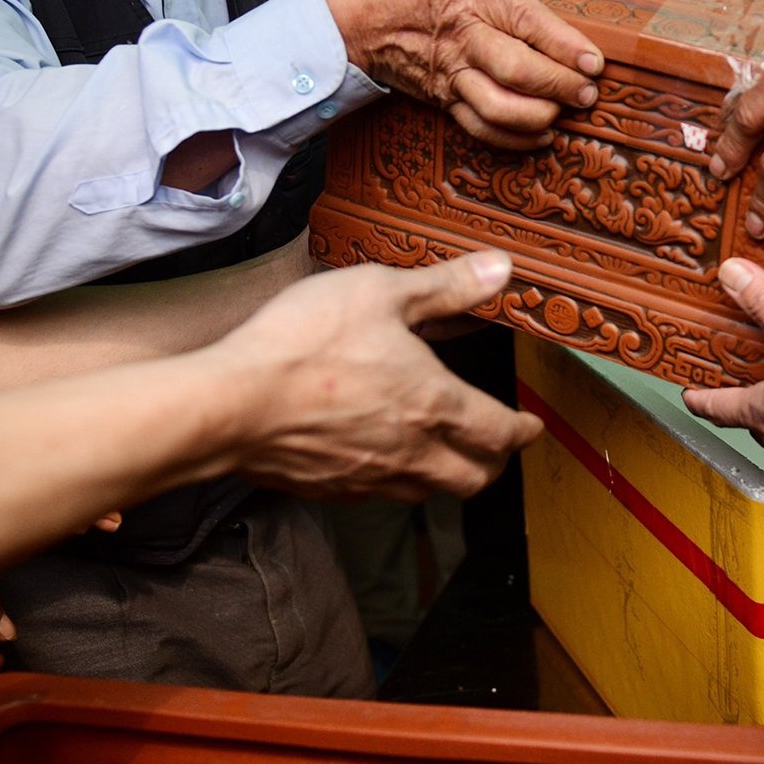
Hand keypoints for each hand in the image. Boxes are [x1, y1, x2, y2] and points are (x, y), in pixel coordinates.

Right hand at [202, 252, 546, 501]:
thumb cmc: (304, 344)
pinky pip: (380, 495)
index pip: (500, 432)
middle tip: (495, 445)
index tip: (531, 426)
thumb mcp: (379, 292)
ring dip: (447, 475)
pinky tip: (381, 457)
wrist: (232, 405)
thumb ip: (444, 285)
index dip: (523, 431)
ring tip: (443, 452)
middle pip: (475, 479)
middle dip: (494, 463)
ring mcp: (370, 478)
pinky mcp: (332, 490)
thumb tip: (501, 269)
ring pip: (429, 492)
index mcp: (434, 404)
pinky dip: (396, 480)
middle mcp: (412, 452)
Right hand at [322, 0, 603, 149]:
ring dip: (540, 116)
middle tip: (589, 92)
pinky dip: (512, 137)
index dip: (565, 47)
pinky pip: (478, 126)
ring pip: (502, 108)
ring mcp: (450, 73)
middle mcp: (463, 38)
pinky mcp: (438, 98)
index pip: (529, 23)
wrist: (335, 15)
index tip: (594, 62)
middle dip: (563, 87)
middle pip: (521, 72)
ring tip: (567, 112)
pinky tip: (538, 134)